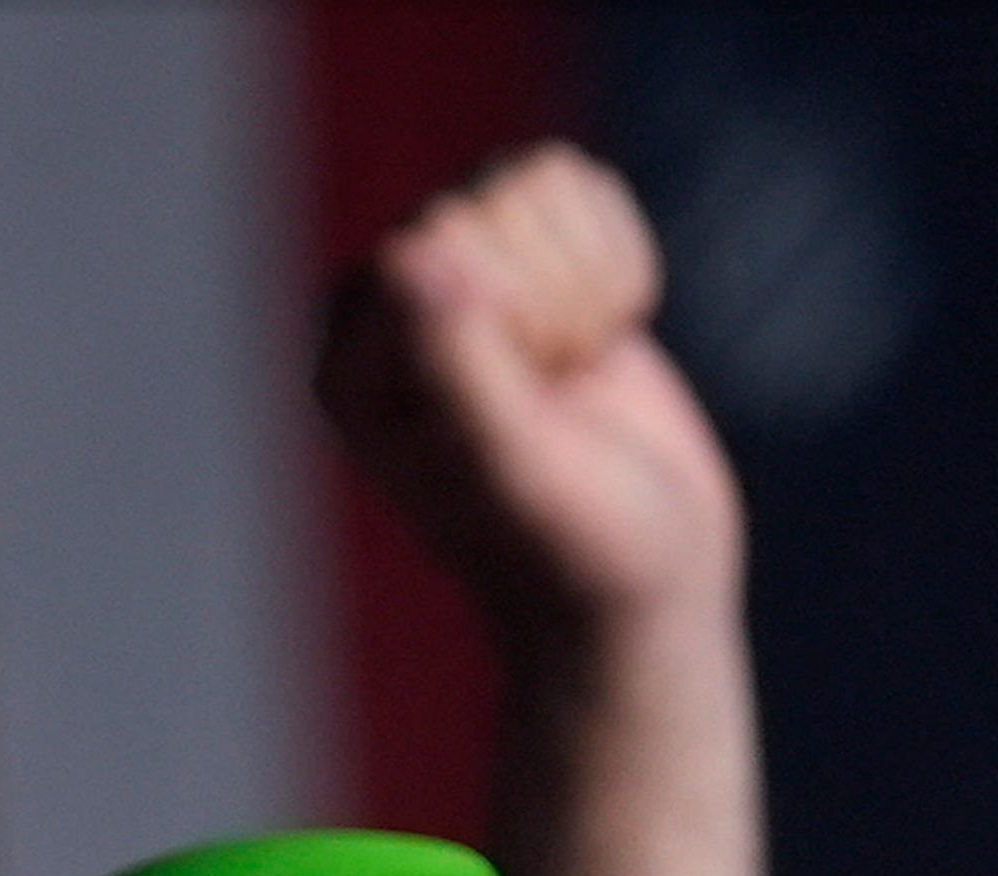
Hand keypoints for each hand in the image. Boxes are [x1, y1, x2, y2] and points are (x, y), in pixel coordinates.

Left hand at [317, 141, 741, 639]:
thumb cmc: (572, 548)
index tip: (523, 404)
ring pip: (534, 182)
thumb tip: (414, 249)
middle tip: (555, 399)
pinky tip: (599, 343)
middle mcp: (389, 312)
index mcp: (350, 365)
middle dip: (551, 299)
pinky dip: (618, 260)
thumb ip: (461, 371)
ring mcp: (458, 275)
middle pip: (484, 204)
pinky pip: (579, 184)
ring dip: (587, 281)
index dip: (507, 312)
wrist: (647, 570)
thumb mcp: (518, 474)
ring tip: (572, 375)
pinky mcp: (526, 255)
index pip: (426, 246)